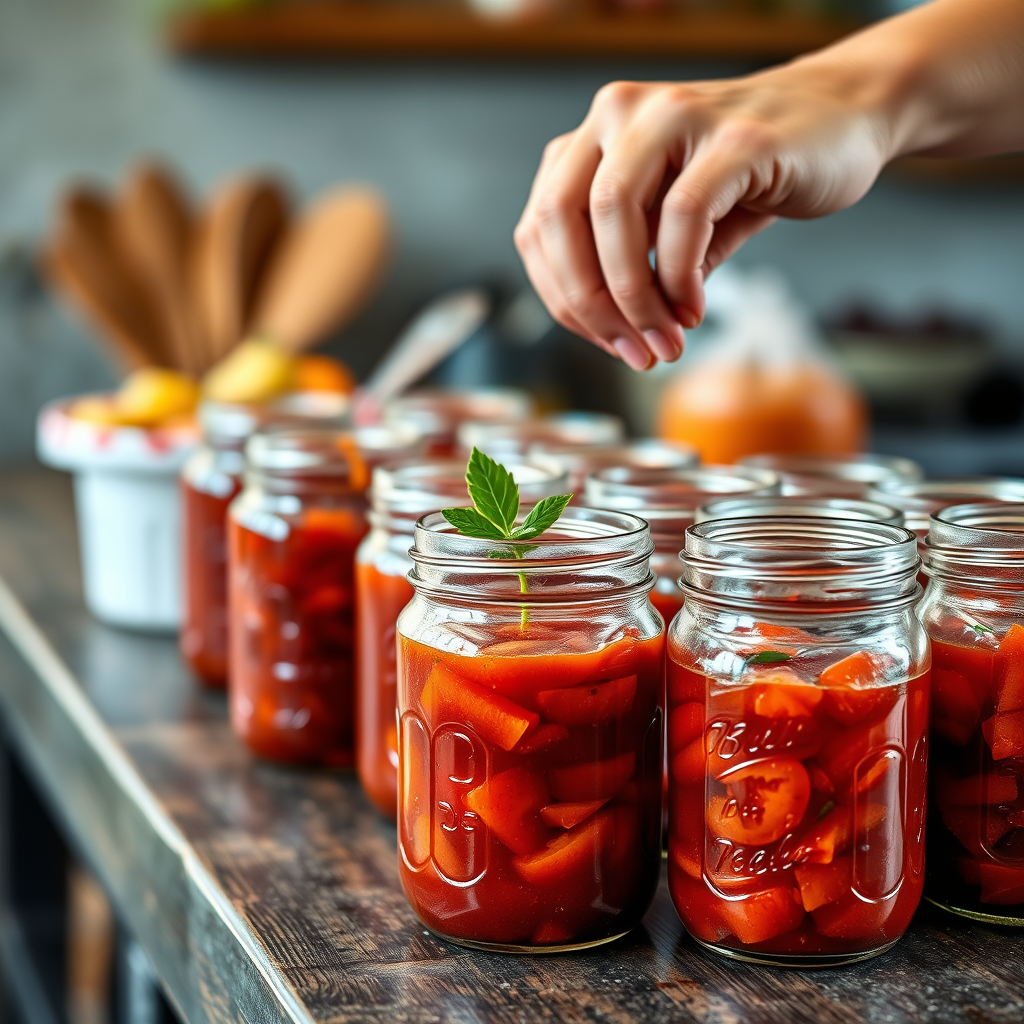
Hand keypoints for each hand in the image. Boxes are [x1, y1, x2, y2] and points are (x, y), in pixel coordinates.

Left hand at [515, 65, 890, 369]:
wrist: (843, 121)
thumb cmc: (752, 174)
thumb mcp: (674, 222)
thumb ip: (634, 265)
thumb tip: (613, 335)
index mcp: (595, 137)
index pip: (540, 226)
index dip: (561, 297)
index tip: (603, 341)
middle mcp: (621, 113)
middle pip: (559, 218)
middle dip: (587, 302)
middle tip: (630, 350)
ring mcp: (674, 115)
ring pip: (613, 214)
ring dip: (632, 297)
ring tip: (665, 338)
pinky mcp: (734, 136)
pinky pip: (683, 216)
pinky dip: (681, 277)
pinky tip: (694, 310)